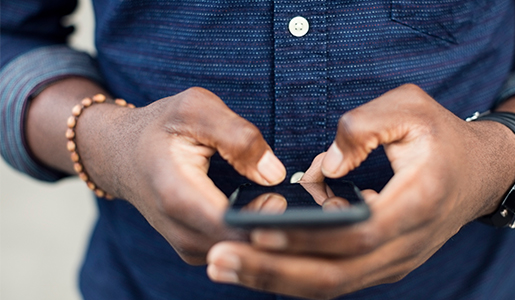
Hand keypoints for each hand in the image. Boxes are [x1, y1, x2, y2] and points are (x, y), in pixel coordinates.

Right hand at [75, 87, 285, 264]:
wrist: (119, 154)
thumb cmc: (161, 126)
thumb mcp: (196, 108)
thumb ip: (237, 135)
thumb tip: (275, 174)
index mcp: (178, 195)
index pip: (235, 226)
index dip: (272, 220)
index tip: (299, 203)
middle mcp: (181, 231)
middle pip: (244, 246)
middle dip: (280, 229)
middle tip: (309, 205)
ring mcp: (187, 245)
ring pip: (243, 254)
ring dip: (272, 235)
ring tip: (294, 206)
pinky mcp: (195, 248)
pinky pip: (236, 250)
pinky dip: (258, 237)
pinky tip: (274, 213)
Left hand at [206, 84, 514, 298]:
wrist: (481, 172)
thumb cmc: (443, 136)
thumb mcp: (410, 108)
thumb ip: (363, 127)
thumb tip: (321, 169)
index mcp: (417, 202)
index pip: (355, 232)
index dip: (304, 236)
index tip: (253, 229)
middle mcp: (407, 244)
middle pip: (335, 275)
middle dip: (272, 272)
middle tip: (218, 262)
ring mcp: (396, 261)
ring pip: (332, 285)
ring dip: (276, 278)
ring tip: (225, 265)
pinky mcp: (384, 264)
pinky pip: (336, 277)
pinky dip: (295, 273)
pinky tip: (258, 257)